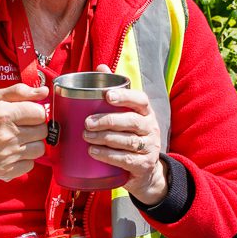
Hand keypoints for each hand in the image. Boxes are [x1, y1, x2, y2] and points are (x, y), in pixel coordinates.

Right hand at [0, 83, 49, 195]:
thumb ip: (20, 91)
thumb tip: (44, 92)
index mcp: (3, 114)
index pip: (39, 113)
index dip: (36, 113)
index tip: (28, 115)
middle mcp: (5, 135)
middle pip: (43, 131)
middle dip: (36, 128)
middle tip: (23, 128)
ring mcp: (6, 155)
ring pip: (40, 149)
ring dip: (32, 144)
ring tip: (18, 141)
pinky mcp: (5, 170)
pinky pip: (30, 165)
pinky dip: (24, 160)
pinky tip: (13, 153)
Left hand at [84, 64, 167, 205]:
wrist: (146, 170)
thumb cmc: (130, 136)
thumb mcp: (126, 115)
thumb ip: (114, 91)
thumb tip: (100, 67)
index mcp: (146, 112)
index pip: (140, 100)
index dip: (125, 96)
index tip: (107, 96)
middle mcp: (151, 128)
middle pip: (132, 121)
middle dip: (108, 120)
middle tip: (87, 123)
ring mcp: (149, 147)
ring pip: (128, 141)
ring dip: (105, 138)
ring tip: (86, 137)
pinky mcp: (144, 165)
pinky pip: (126, 159)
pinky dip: (108, 155)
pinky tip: (93, 152)